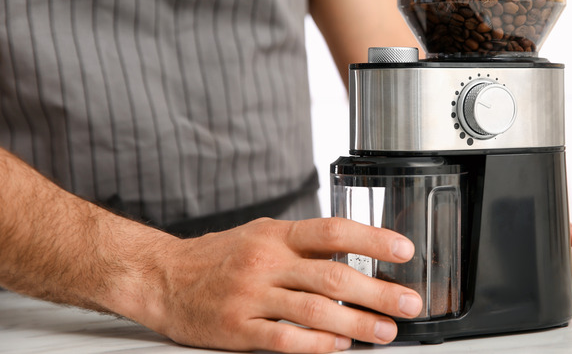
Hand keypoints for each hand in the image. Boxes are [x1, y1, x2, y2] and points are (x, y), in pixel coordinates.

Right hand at [140, 217, 422, 352]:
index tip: (405, 250)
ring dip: (357, 323)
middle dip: (378, 291)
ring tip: (385, 332)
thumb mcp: (261, 234)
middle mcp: (266, 262)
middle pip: (333, 275)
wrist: (162, 276)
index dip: (373, 239)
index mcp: (276, 235)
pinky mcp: (237, 329)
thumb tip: (354, 252)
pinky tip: (340, 348)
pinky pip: (285, 340)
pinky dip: (317, 345)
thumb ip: (303, 244)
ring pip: (315, 310)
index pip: (333, 230)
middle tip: (408, 303)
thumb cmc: (218, 256)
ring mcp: (251, 296)